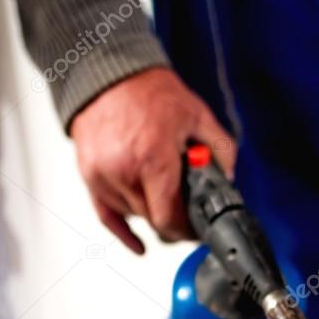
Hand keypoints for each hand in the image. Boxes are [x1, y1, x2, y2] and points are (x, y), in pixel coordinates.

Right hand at [70, 67, 236, 253]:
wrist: (108, 73)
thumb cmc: (149, 92)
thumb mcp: (198, 116)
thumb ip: (220, 151)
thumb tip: (228, 181)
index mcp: (153, 157)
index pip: (169, 217)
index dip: (187, 230)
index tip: (198, 230)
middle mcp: (123, 170)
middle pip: (153, 221)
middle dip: (174, 220)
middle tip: (188, 213)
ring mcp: (102, 175)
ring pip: (135, 217)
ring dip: (152, 213)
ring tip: (162, 190)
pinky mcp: (89, 176)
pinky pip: (107, 217)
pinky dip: (125, 233)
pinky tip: (140, 244)